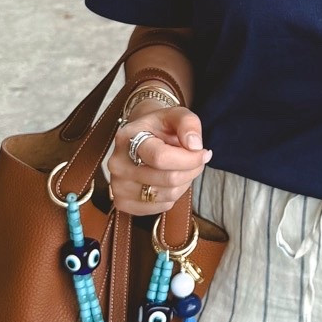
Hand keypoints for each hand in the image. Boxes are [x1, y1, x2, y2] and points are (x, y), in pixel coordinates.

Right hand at [108, 104, 211, 219]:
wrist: (141, 137)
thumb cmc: (160, 126)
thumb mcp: (175, 115)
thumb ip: (188, 123)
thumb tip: (195, 145)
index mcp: (127, 138)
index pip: (161, 158)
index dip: (189, 159)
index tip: (204, 153)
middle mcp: (117, 164)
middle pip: (168, 179)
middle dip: (191, 170)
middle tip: (197, 160)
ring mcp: (118, 186)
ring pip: (168, 195)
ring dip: (184, 182)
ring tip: (182, 167)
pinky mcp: (123, 203)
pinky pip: (161, 207)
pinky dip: (173, 196)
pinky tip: (169, 181)